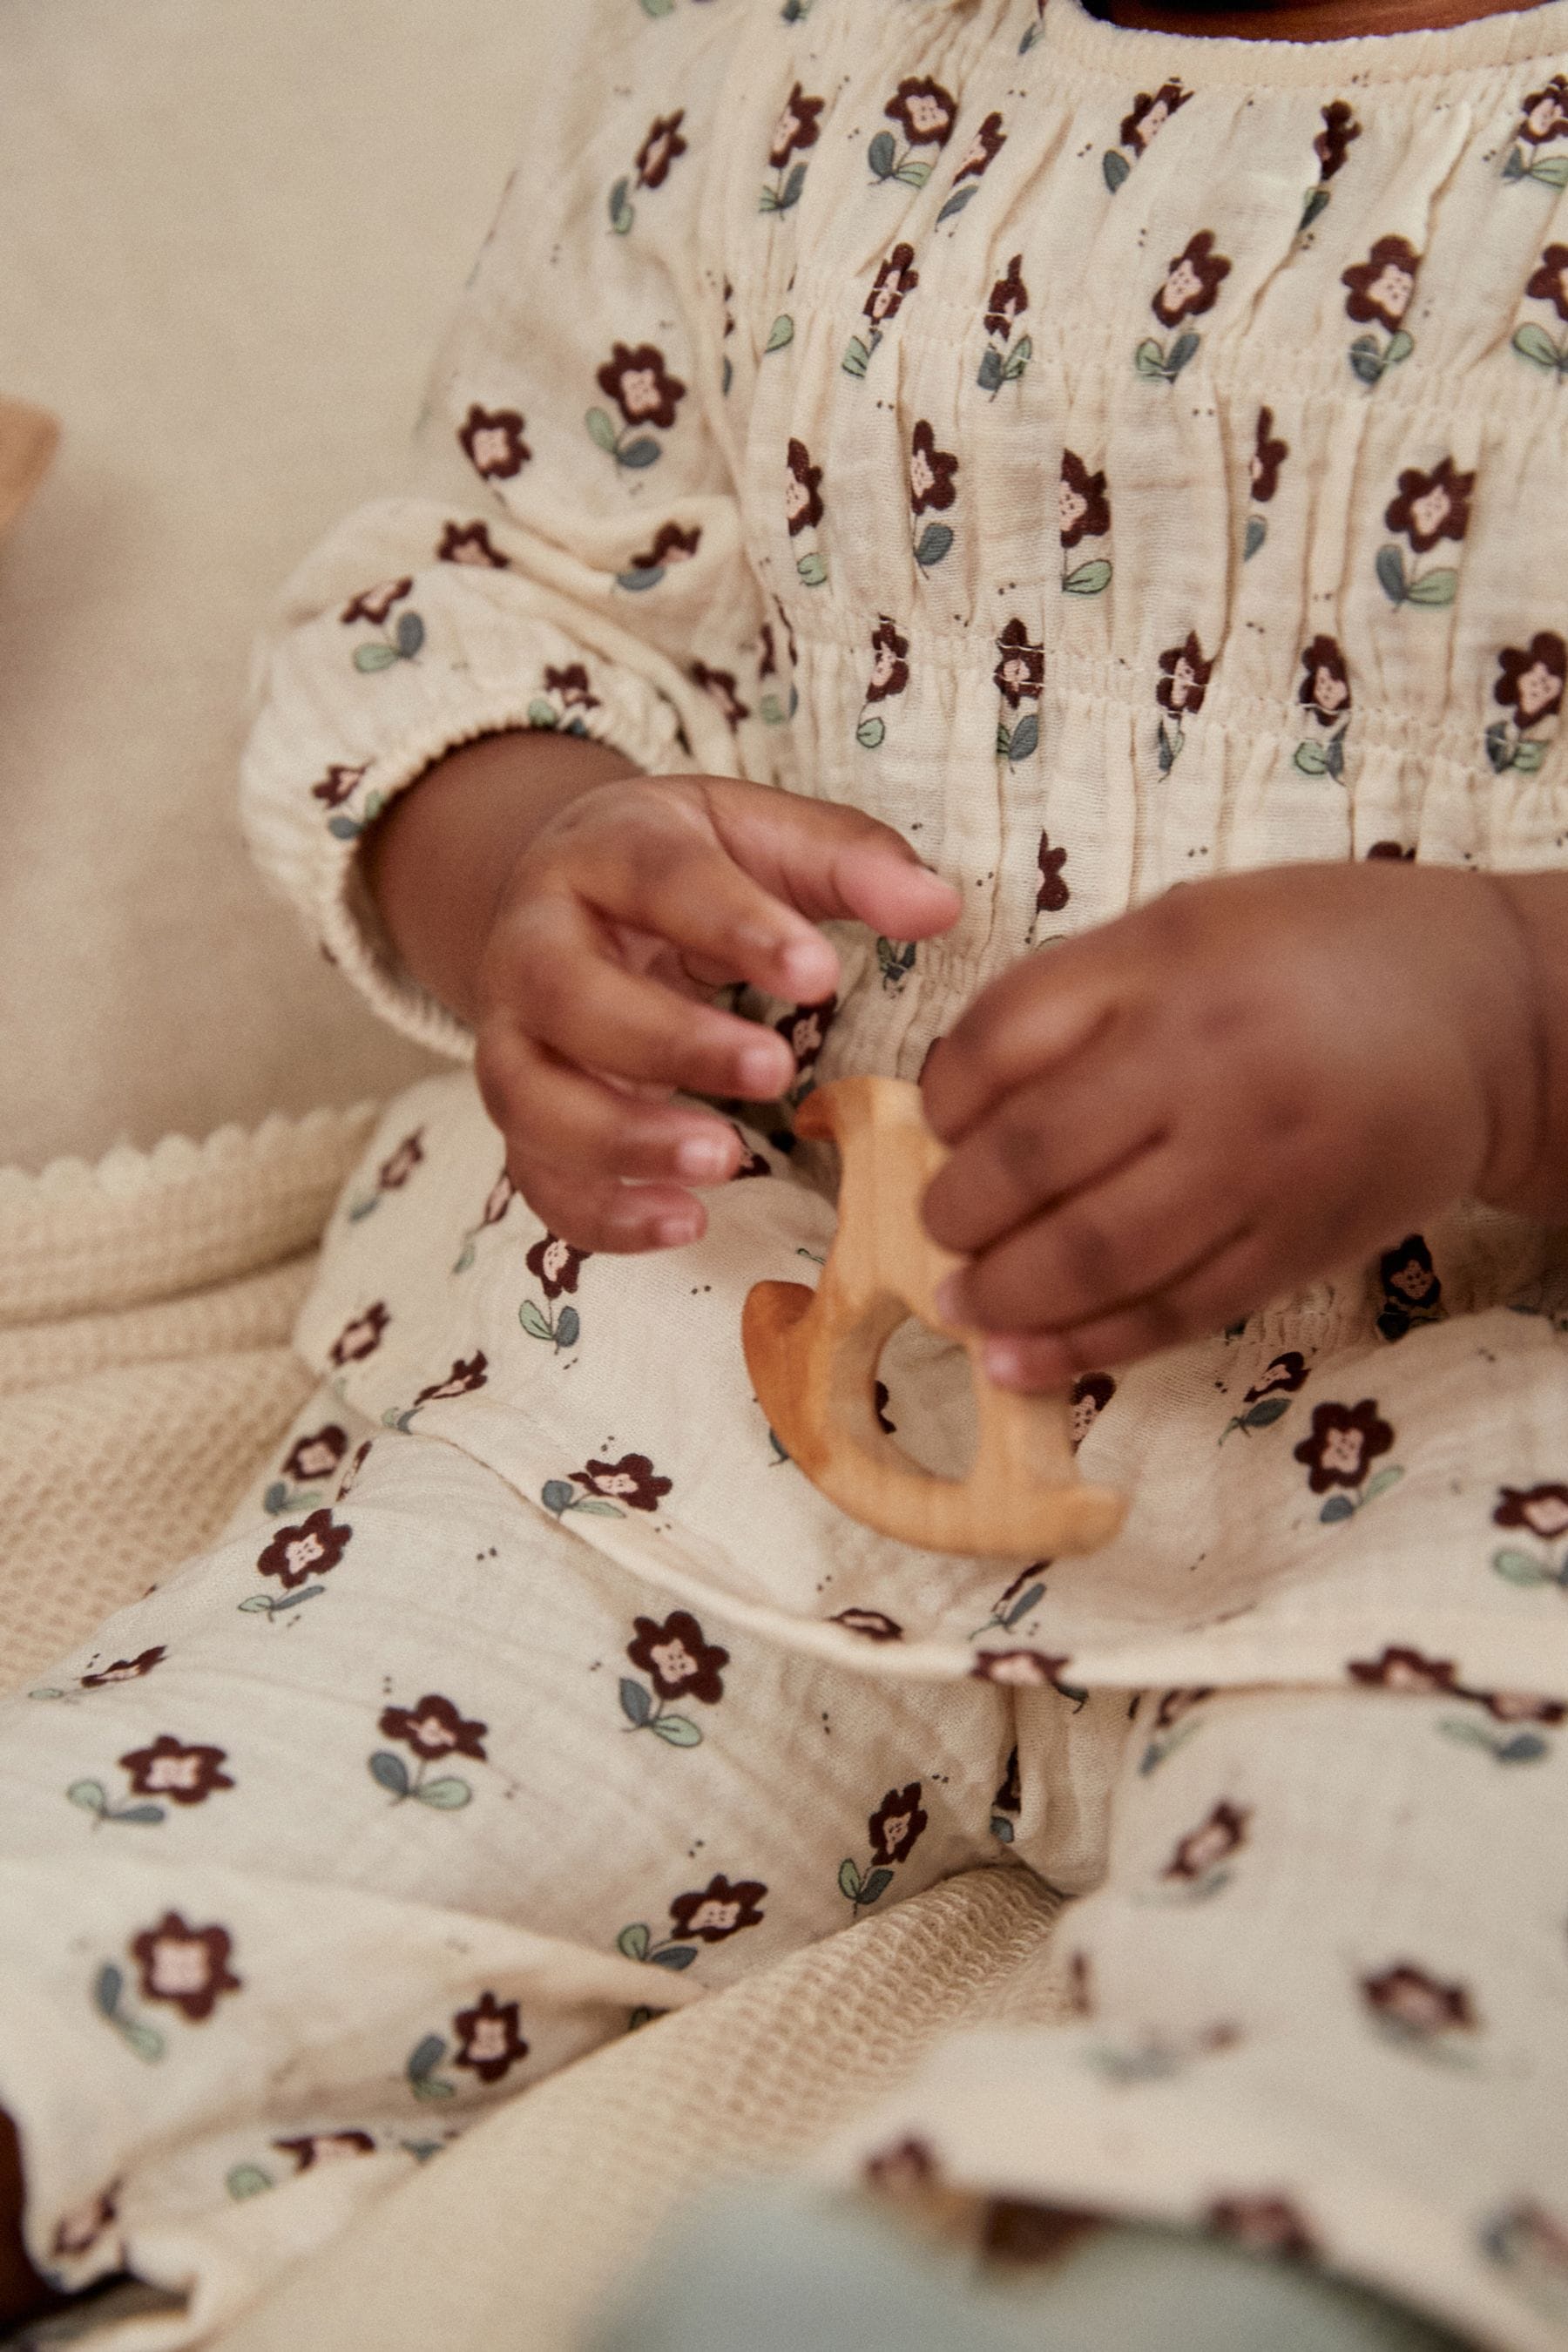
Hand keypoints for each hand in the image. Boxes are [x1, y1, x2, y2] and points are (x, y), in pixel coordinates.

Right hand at [475, 771, 958, 1250]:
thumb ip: (847, 863)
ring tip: (724, 1162)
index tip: (819, 974)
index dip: (733, 925)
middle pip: (565, 993)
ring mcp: (511, 1036)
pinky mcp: (520, 1115)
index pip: (655, 877)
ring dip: (621, 1140)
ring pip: (527, 1097)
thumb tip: (938, 907)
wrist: (561, 894)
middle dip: (668, 1040)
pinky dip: (600, 1213)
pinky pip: (537, 1177)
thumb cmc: (679, 866)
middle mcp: (531, 943)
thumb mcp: (758, 833)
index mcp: (600, 851)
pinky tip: (684, 1223)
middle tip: (774, 1069)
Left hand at [920, 863, 1539, 1387]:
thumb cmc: (1315, 953)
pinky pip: (1175, 1311)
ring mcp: (1257, 1167)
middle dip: (956, 1211)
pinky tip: (1026, 1361)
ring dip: (1006, 1297)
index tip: (931, 1125)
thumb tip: (954, 1099)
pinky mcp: (1298, 1245)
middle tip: (934, 1230)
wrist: (1488, 1015)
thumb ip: (1075, 994)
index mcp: (1163, 968)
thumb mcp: (1186, 923)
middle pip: (1034, 1159)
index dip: (942, 1099)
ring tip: (959, 1307)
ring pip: (1097, 1255)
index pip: (1002, 1043)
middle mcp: (1207, 1067)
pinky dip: (1089, 1346)